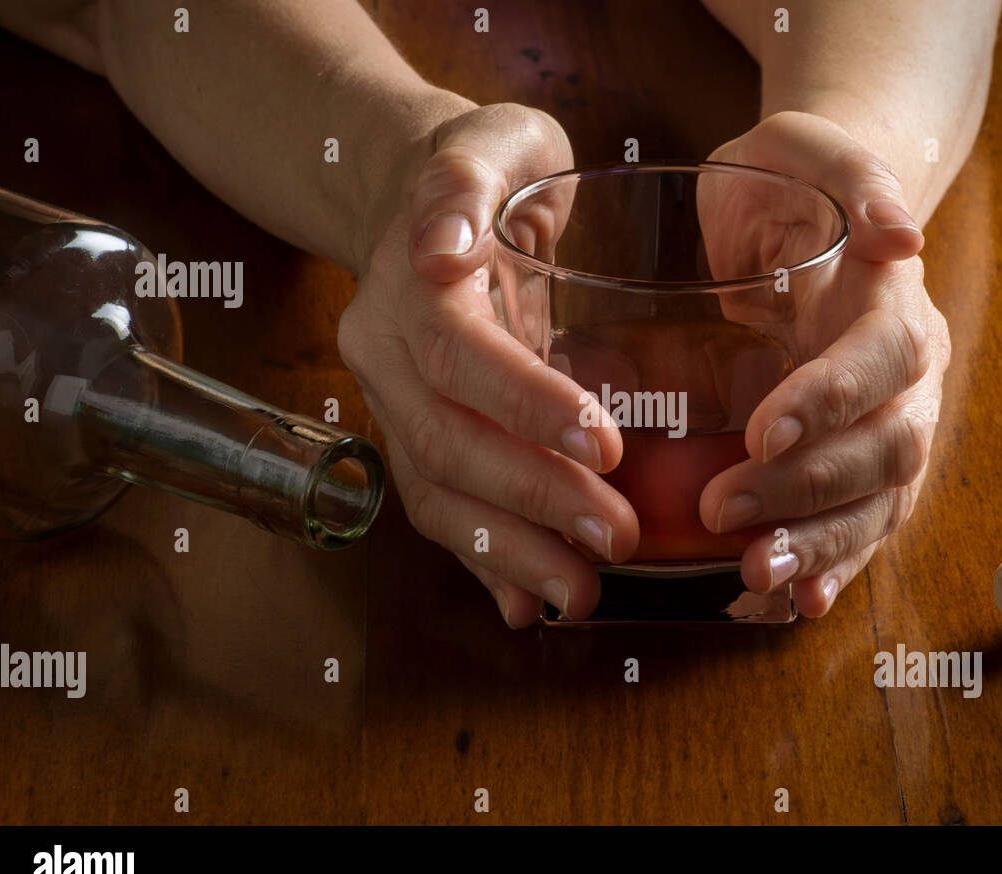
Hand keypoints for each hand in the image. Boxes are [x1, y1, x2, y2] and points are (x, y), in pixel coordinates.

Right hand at [337, 103, 638, 627]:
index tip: (605, 445)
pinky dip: (486, 561)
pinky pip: (441, 510)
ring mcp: (391, 406)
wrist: (418, 204)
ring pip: (437, 494)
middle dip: (534, 499)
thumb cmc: (485, 168)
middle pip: (447, 443)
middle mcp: (384, 356)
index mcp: (407, 287)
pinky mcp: (412, 439)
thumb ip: (470, 179)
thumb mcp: (494, 141)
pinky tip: (530, 604)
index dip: (527, 405)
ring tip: (582, 596)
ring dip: (510, 552)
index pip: (459, 357)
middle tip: (617, 538)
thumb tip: (443, 246)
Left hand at [698, 110, 950, 615]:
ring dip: (821, 548)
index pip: (880, 360)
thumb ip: (857, 177)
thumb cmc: (791, 183)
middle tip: (723, 512)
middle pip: (885, 448)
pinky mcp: (859, 466)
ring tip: (755, 581)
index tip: (761, 431)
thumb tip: (901, 235)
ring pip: (878, 503)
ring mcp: (890, 427)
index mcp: (896, 305)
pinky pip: (855, 528)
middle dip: (809, 490)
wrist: (807, 220)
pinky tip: (773, 601)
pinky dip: (820, 568)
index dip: (830, 400)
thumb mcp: (809, 150)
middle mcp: (908, 377)